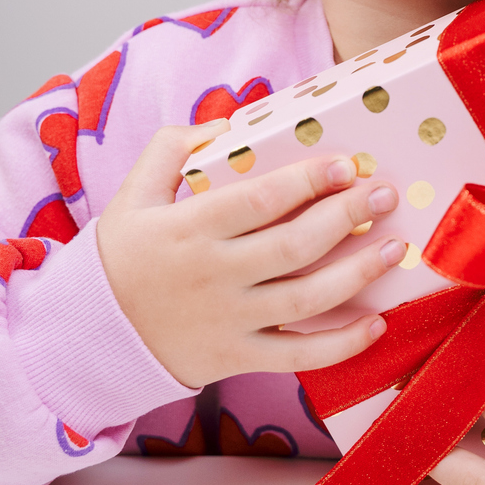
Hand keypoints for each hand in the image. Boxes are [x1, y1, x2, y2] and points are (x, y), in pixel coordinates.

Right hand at [97, 122, 405, 388]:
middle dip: (346, 218)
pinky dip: (341, 345)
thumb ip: (172, 149)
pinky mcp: (238, 358)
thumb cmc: (122, 256)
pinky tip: (377, 323)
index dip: (308, 181)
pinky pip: (298, 356)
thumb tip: (225, 126)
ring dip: (357, 274)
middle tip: (385, 195)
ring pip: (305, 300)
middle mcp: (214, 275)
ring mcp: (228, 320)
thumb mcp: (134, 194)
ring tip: (394, 248)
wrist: (89, 335)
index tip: (347, 165)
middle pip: (293, 246)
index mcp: (190, 228)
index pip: (260, 200)